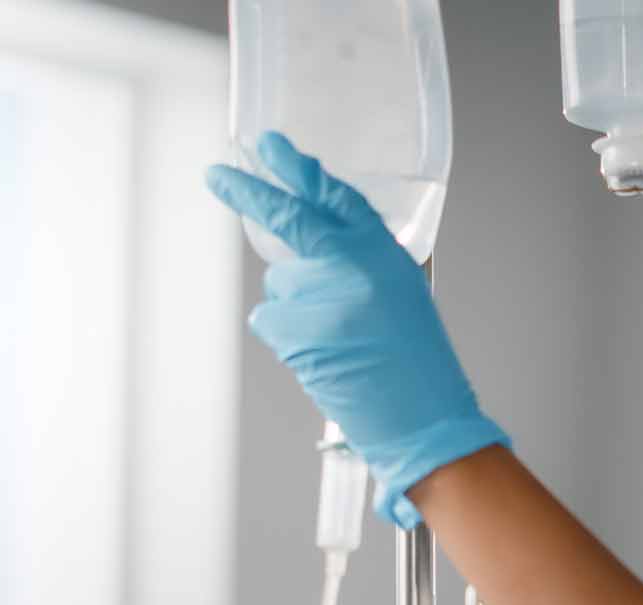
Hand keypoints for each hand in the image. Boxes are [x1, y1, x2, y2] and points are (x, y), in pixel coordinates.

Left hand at [206, 131, 506, 526]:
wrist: (424, 421)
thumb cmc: (418, 366)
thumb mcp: (402, 297)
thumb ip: (362, 264)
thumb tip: (311, 250)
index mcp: (387, 254)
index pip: (338, 197)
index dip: (301, 169)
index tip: (271, 147)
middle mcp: (355, 266)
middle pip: (290, 219)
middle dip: (248, 193)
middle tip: (217, 175)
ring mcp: (323, 297)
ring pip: (280, 282)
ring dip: (294, 306)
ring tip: (336, 340)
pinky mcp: (298, 330)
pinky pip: (270, 319)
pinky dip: (287, 336)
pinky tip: (323, 356)